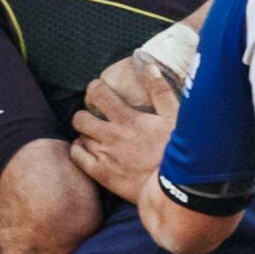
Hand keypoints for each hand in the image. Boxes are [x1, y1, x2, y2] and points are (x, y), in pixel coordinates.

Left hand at [70, 66, 179, 203]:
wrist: (175, 188)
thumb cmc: (177, 151)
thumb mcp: (175, 116)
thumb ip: (159, 90)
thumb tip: (148, 65)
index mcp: (127, 119)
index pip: (98, 93)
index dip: (94, 89)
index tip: (99, 91)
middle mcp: (111, 136)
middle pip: (80, 117)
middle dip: (85, 114)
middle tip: (95, 117)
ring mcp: (104, 156)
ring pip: (79, 137)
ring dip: (85, 134)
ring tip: (95, 136)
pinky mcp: (101, 175)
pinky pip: (77, 157)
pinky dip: (79, 151)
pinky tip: (89, 150)